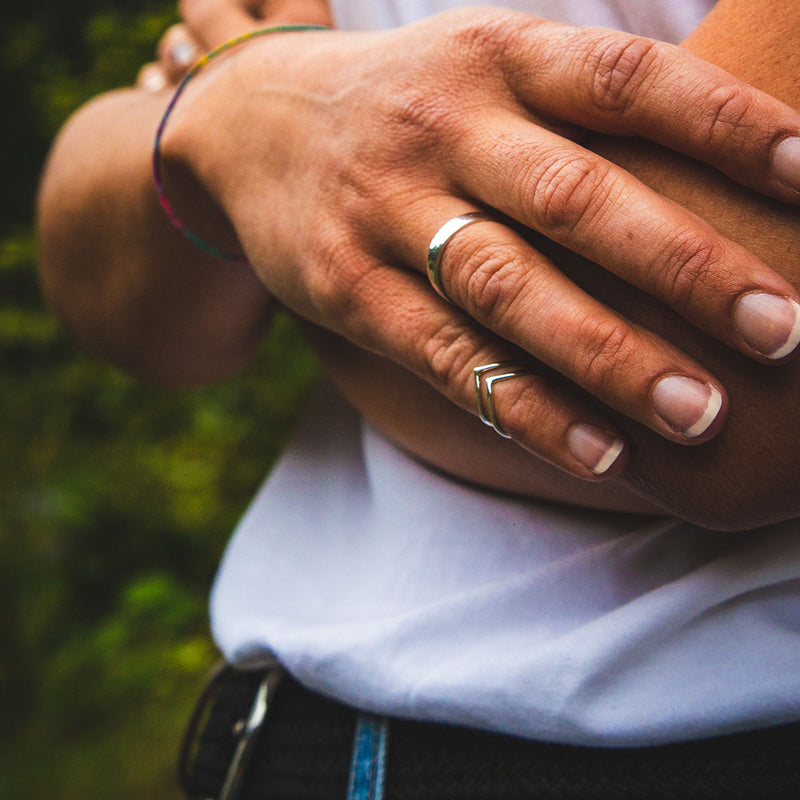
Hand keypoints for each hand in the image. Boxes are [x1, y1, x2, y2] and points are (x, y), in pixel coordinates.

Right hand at [162, 3, 799, 479]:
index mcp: (493, 58)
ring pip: (509, 290)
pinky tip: (597, 451)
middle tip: (783, 333)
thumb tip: (718, 160)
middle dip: (685, 267)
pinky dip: (524, 407)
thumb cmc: (406, 104)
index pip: (625, 80)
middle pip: (575, 199)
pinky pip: (445, 355)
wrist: (254, 125)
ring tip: (699, 415)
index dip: (725, 125)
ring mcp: (386, 214)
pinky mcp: (347, 289)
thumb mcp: (484, 65)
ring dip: (608, 357)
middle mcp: (442, 130)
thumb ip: (581, 107)